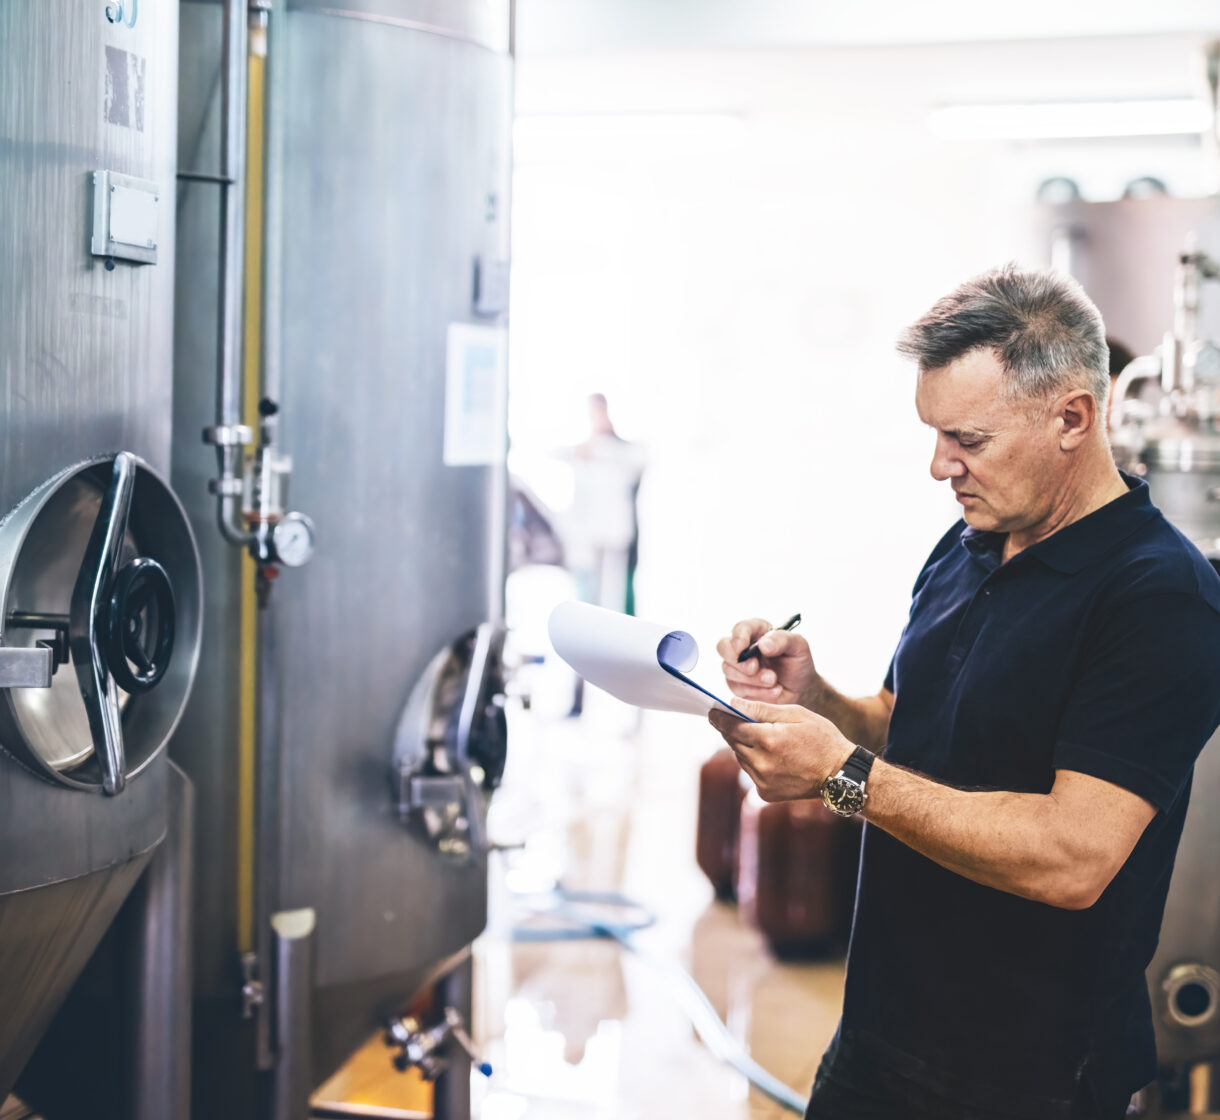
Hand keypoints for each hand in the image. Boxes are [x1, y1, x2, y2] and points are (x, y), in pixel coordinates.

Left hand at [709, 699, 854, 801]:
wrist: (840, 774)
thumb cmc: (821, 738)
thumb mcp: (795, 714)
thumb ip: (761, 709)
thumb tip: (733, 703)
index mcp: (768, 740)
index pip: (731, 726)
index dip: (719, 718)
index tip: (711, 712)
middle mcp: (761, 763)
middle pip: (733, 742)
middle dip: (732, 730)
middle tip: (733, 720)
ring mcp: (763, 781)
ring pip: (740, 758)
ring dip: (744, 746)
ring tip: (762, 739)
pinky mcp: (766, 793)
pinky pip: (751, 772)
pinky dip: (755, 763)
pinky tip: (772, 757)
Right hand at [717, 617, 820, 706]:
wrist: (801, 690)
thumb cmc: (798, 664)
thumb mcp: (799, 647)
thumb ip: (782, 640)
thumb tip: (763, 645)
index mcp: (757, 631)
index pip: (740, 628)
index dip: (738, 637)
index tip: (743, 647)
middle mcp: (743, 647)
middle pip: (723, 647)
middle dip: (737, 660)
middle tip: (755, 668)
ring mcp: (738, 667)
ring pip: (729, 671)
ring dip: (752, 679)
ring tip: (774, 681)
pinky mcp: (738, 686)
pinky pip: (738, 690)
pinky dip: (757, 692)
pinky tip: (774, 691)